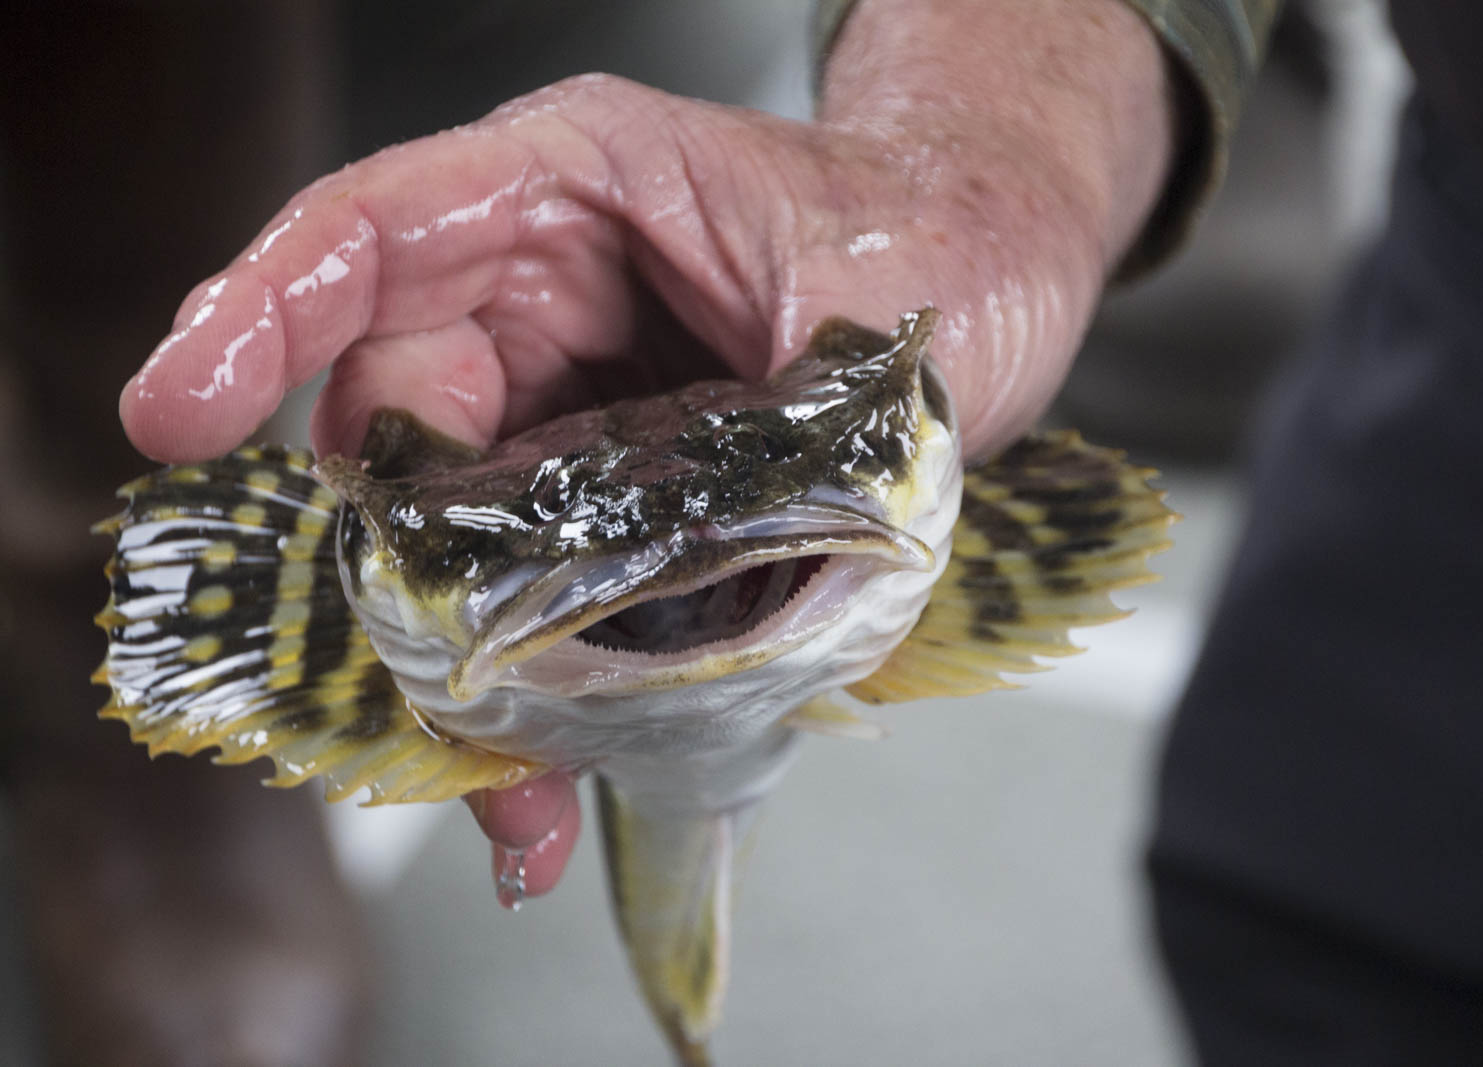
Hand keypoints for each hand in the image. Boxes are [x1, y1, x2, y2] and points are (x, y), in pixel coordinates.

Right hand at [120, 0, 1173, 891]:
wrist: (999, 277)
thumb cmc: (946, 229)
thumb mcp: (886, 298)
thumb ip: (798, 419)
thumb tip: (737, 563)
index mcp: (578, 192)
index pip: (379, 231)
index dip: (263, 312)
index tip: (182, 402)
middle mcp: (547, 300)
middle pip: (403, 429)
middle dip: (410, 576)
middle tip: (445, 692)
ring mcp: (571, 403)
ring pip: (464, 539)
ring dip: (479, 672)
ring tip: (520, 786)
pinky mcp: (611, 493)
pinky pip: (541, 590)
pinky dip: (547, 689)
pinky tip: (559, 772)